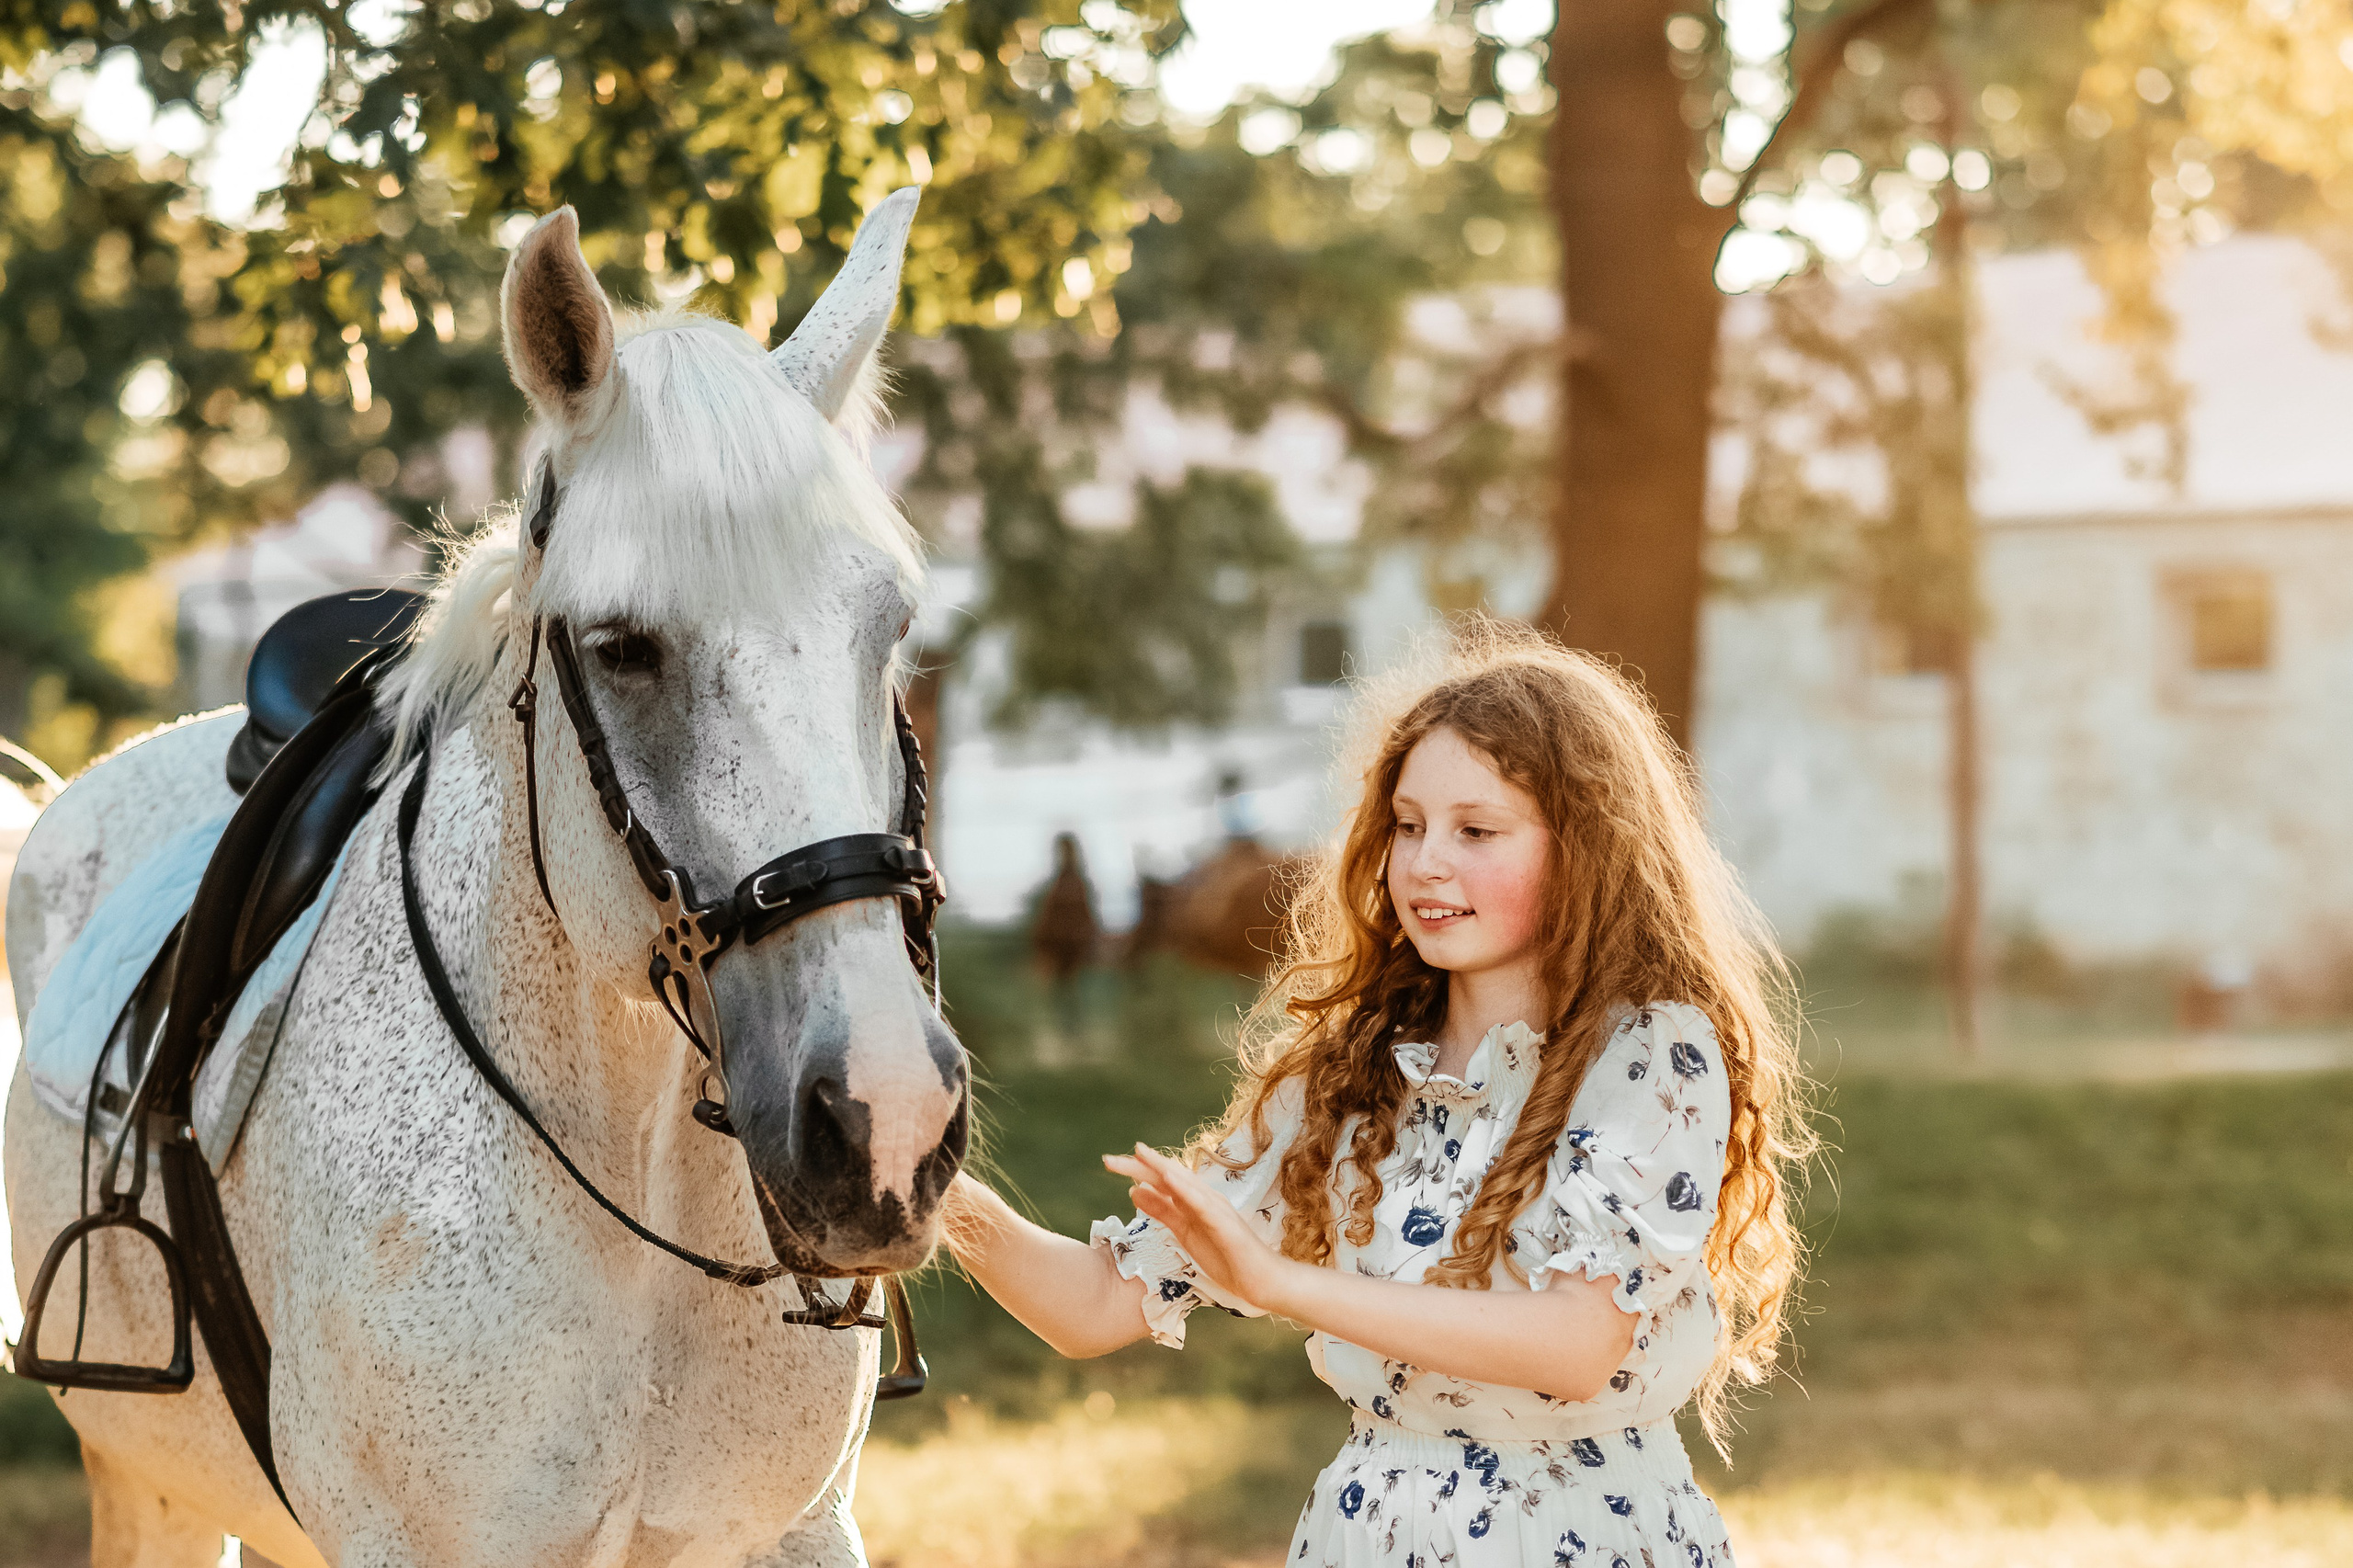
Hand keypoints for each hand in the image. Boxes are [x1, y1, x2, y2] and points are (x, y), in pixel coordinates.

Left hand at [1103, 1143, 1300, 1314]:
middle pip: (1168, 1176)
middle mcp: (1203, 1199)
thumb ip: (1161, 1211)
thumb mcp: (1183, 1232)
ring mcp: (1216, 1209)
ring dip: (1161, 1168)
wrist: (1259, 1281)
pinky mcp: (1225, 1224)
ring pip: (1185, 1183)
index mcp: (1192, 1202)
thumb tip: (1133, 1191)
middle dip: (1138, 1166)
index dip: (1136, 1170)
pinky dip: (1186, 1189)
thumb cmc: (1225, 1257)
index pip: (1161, 1181)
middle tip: (1108, 1159)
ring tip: (1139, 1154)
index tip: (1111, 1162)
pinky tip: (1170, 1179)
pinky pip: (1203, 1204)